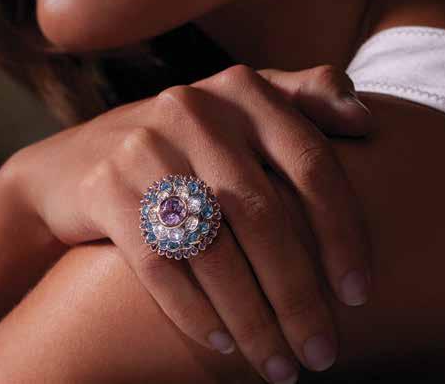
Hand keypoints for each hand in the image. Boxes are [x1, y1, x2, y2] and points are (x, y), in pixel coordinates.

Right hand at [2, 64, 371, 381]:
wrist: (76, 164)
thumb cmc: (186, 145)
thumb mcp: (240, 109)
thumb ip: (303, 100)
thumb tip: (368, 120)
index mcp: (242, 90)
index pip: (311, 162)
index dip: (343, 232)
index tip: (359, 294)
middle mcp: (195, 107)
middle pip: (263, 213)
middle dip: (298, 294)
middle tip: (322, 353)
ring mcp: (145, 145)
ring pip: (213, 246)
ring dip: (252, 318)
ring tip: (279, 366)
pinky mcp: (106, 186)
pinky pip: (160, 264)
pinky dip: (195, 312)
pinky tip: (222, 345)